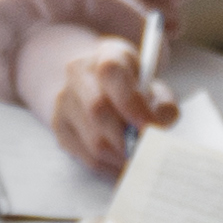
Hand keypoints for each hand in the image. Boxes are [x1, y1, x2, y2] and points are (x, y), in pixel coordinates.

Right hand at [42, 40, 179, 172]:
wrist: (98, 83)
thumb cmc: (132, 86)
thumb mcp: (153, 84)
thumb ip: (162, 102)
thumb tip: (158, 126)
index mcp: (106, 55)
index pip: (111, 73)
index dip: (132, 103)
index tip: (152, 127)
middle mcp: (78, 74)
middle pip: (97, 110)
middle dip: (128, 138)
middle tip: (149, 152)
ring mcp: (64, 101)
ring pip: (93, 140)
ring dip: (121, 158)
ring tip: (140, 161)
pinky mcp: (60, 127)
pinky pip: (86, 157)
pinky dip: (111, 168)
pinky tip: (125, 166)